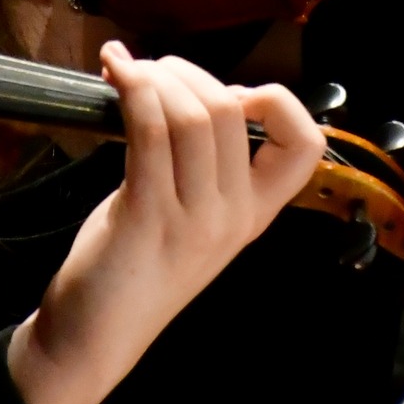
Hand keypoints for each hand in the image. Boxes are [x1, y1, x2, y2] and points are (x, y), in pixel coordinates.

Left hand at [5, 45, 324, 403]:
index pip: (305, 145)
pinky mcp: (146, 214)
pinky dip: (131, 88)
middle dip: (186, 72)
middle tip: (153, 71)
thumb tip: (198, 91)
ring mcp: (193, 218)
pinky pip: (148, 130)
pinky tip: (114, 72)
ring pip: (190, 115)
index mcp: (256, 212)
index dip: (277, 101)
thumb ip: (208, 162)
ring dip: (154, 76)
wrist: (98, 332)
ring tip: (127, 70)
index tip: (232, 92)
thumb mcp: (195, 214)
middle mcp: (234, 215)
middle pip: (230, 111)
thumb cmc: (138, 263)